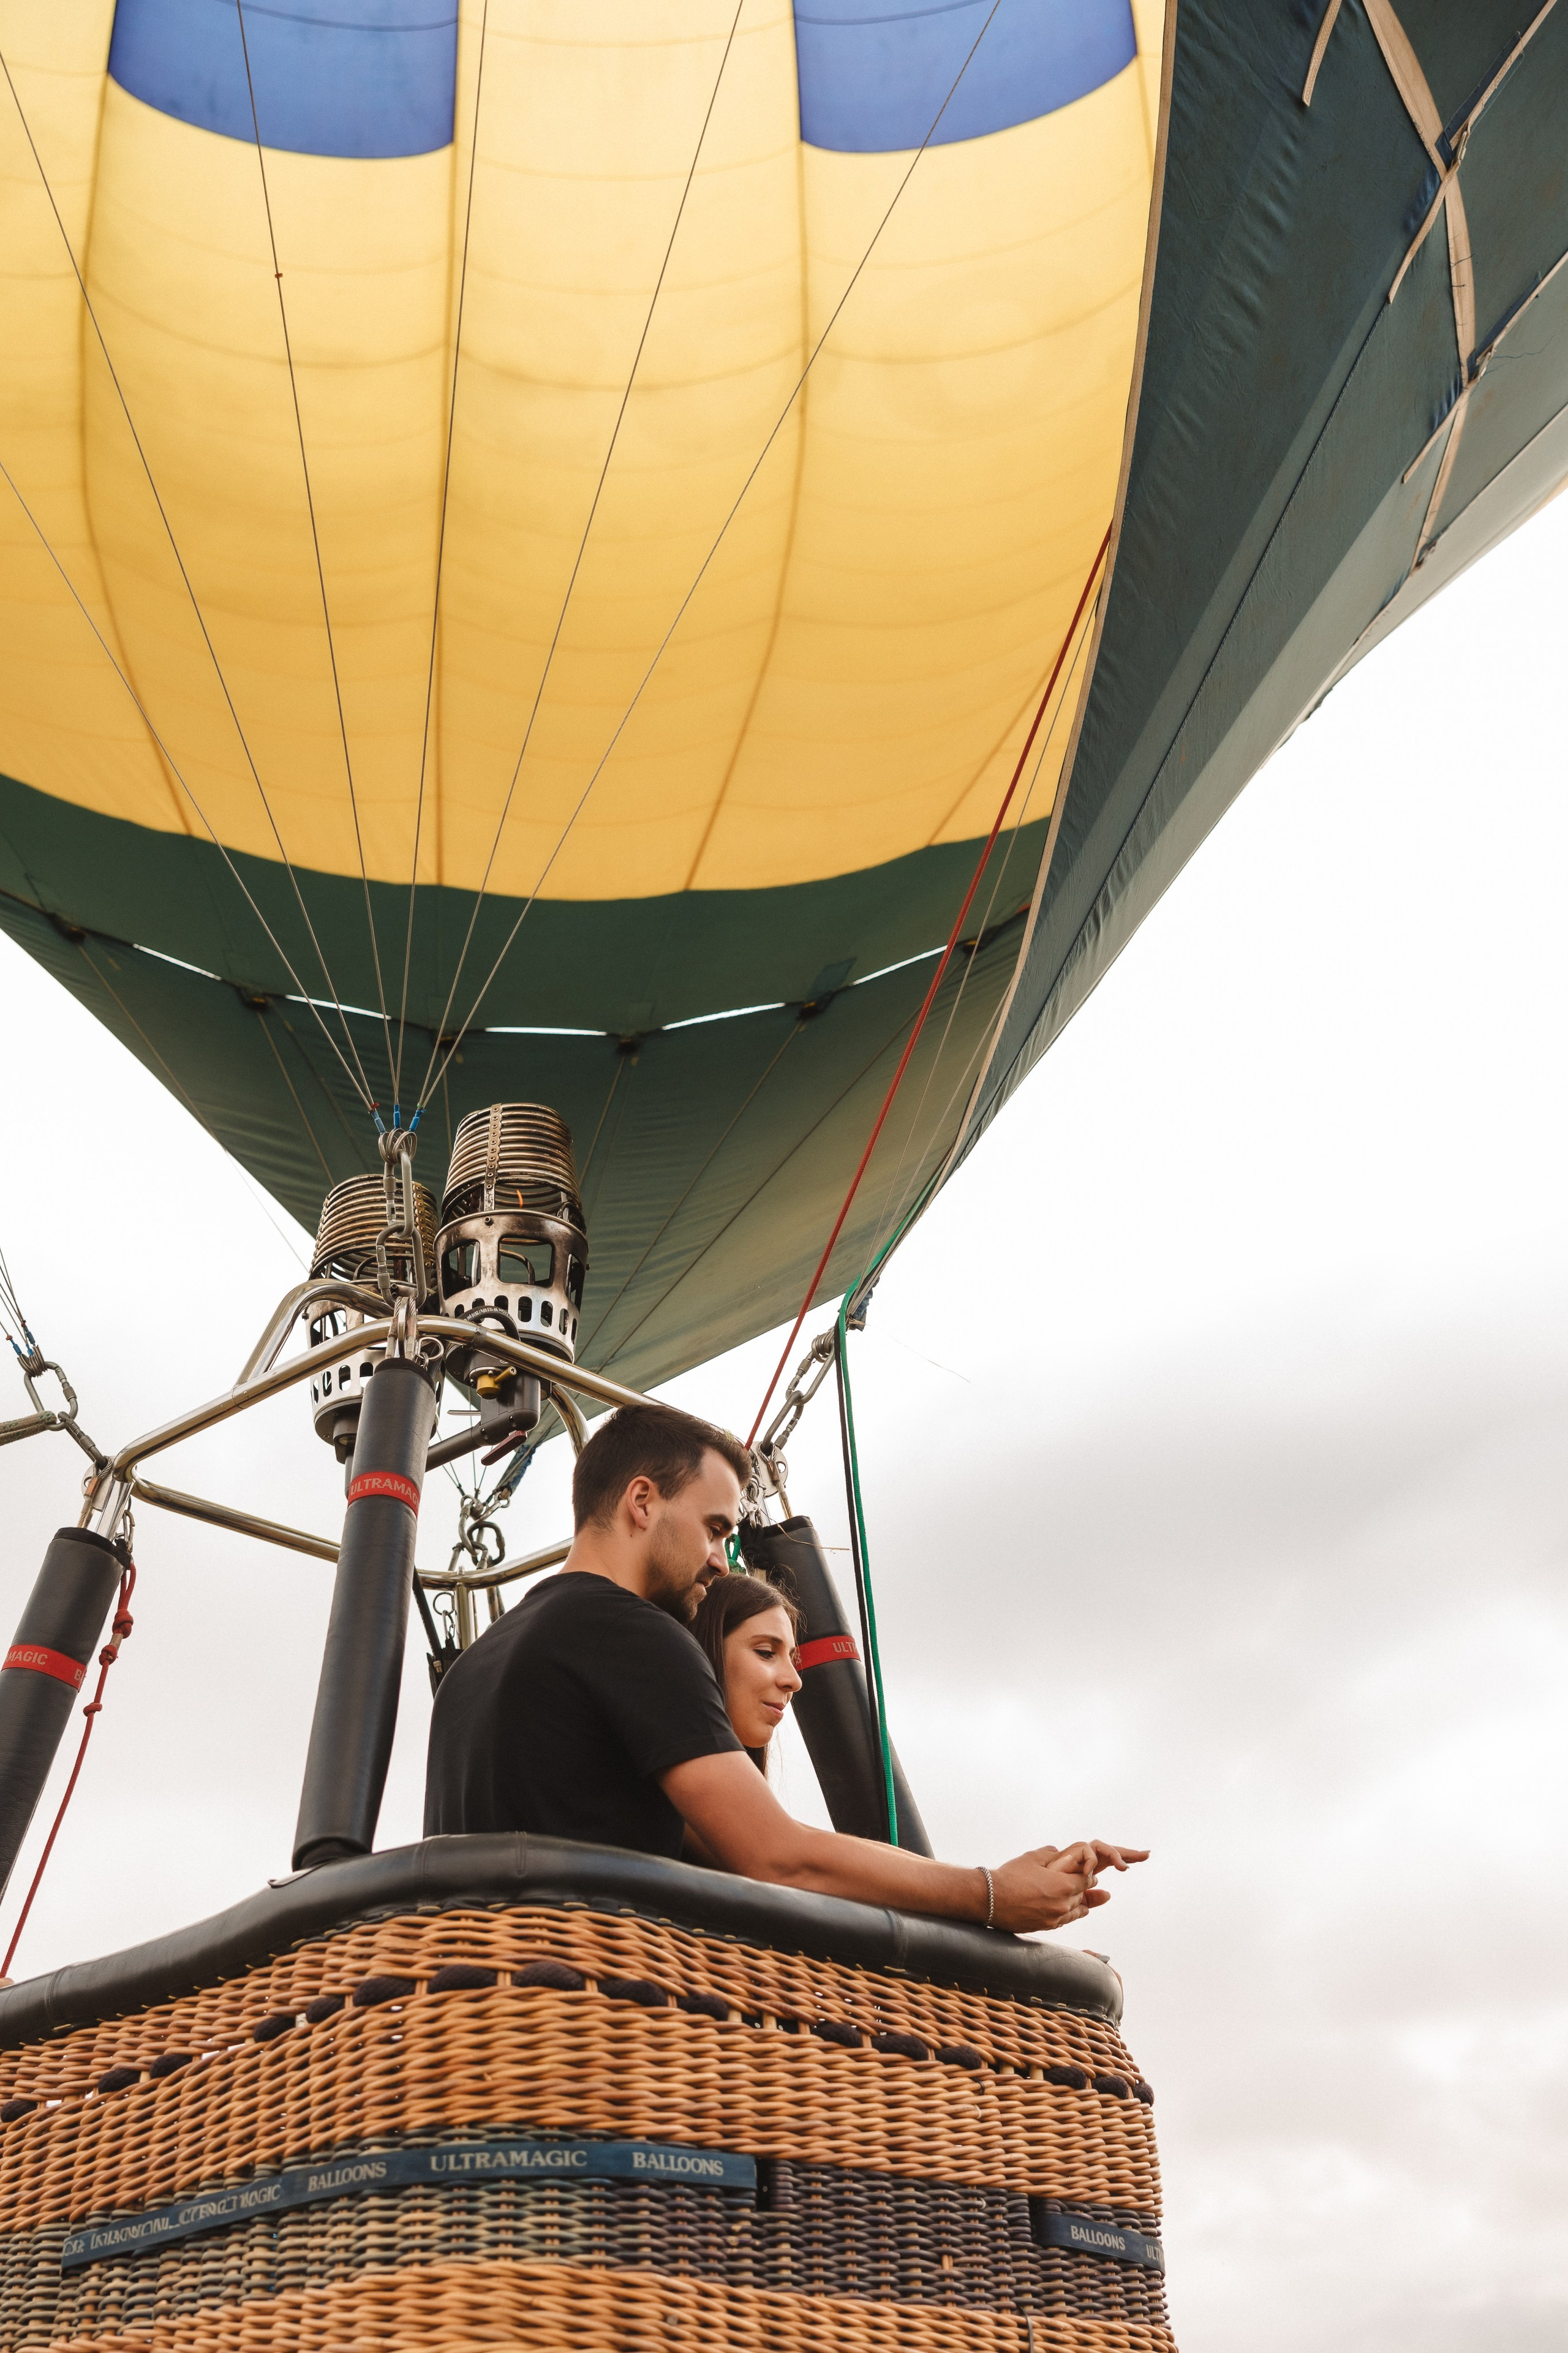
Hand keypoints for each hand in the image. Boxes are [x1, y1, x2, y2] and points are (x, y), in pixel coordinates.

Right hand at [986, 1840, 1148, 1933]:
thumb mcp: (1032, 1858)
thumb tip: (1062, 1851)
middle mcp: (1063, 1904)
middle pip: (1083, 1896)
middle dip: (1087, 1890)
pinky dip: (1072, 1914)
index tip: (1090, 1873)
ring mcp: (1055, 1918)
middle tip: (1097, 1887)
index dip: (1089, 1876)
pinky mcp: (1046, 1927)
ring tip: (1092, 1901)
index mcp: (1063, 1885)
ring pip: (1077, 1910)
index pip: (1087, 1881)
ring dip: (1081, 1903)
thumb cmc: (1010, 1876)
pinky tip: (1075, 1911)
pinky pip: (1066, 1920)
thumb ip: (1052, 1854)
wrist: (990, 1900)